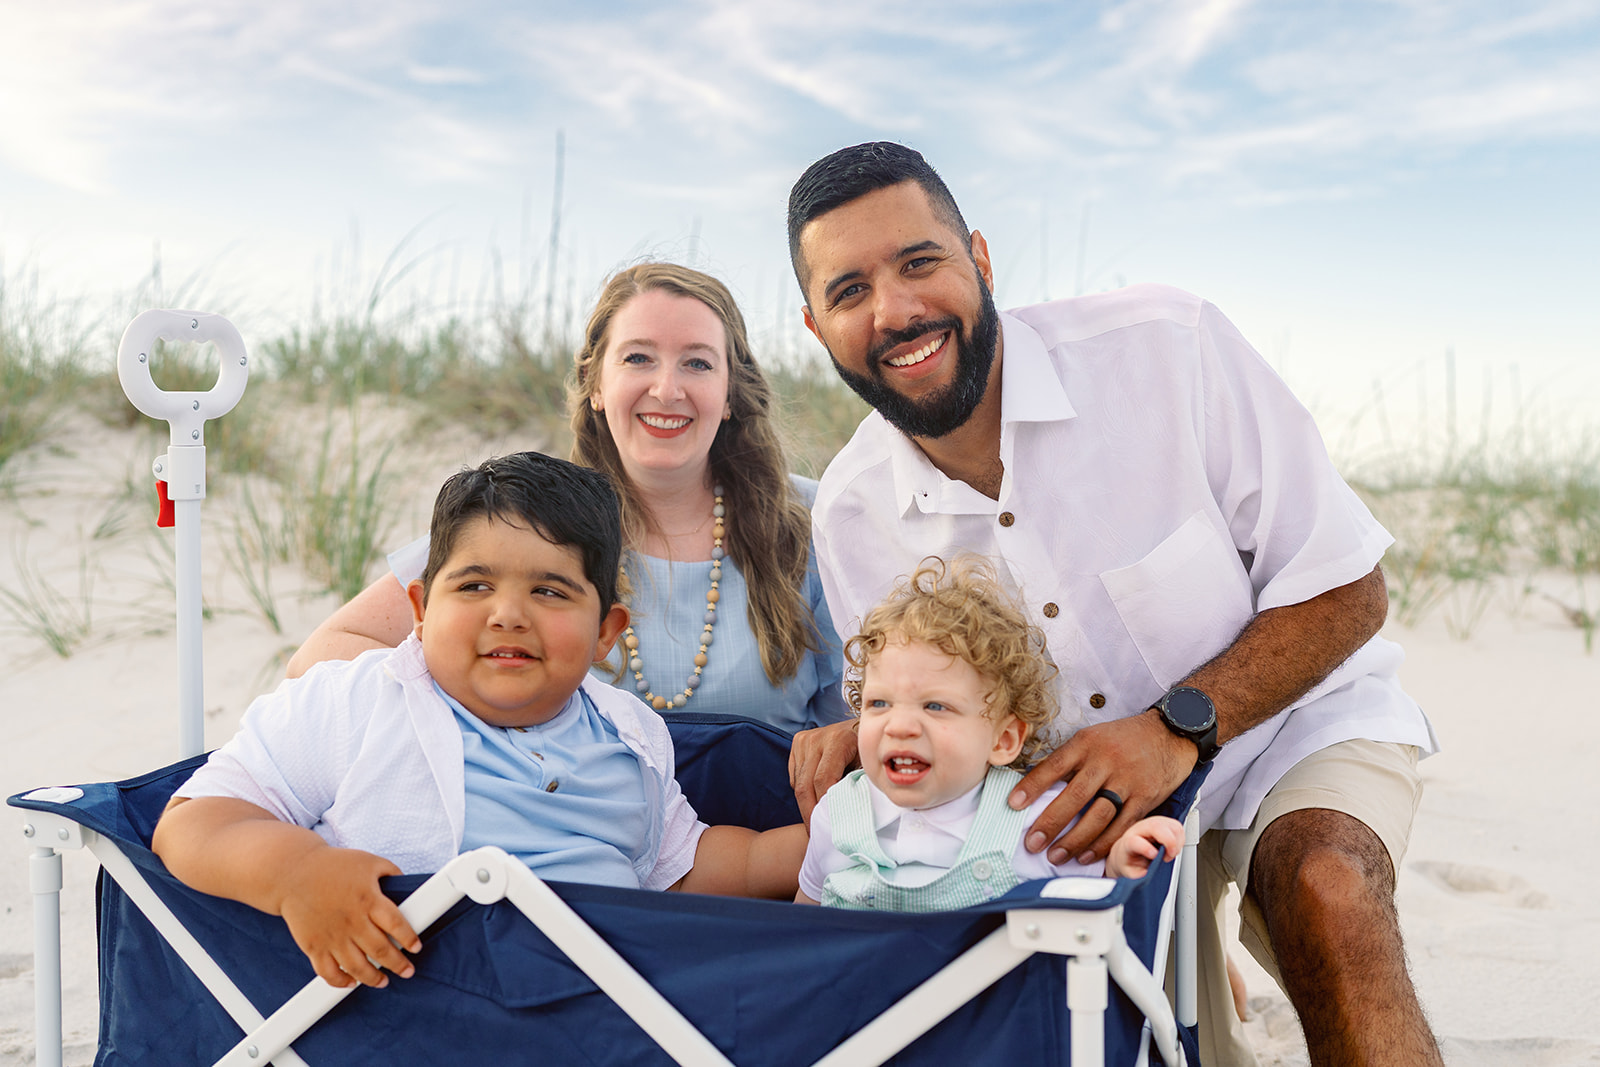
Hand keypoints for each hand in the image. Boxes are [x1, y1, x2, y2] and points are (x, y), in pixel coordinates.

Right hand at [275, 847, 421, 988]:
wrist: (293, 873)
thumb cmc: (333, 865)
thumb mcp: (369, 861)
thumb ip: (391, 872)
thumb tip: (407, 884)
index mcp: (368, 899)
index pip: (396, 925)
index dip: (409, 939)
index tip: (416, 947)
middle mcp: (352, 921)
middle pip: (380, 951)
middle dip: (398, 965)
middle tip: (407, 971)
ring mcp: (332, 936)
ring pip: (357, 967)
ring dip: (373, 978)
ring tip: (384, 982)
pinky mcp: (314, 945)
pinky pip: (328, 972)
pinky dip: (340, 982)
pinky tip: (351, 982)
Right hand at [788, 720, 859, 826]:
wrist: (861, 726)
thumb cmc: (868, 752)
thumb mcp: (867, 767)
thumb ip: (858, 786)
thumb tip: (849, 817)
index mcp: (838, 741)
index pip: (823, 780)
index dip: (822, 806)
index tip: (826, 827)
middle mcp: (817, 738)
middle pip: (805, 784)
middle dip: (808, 812)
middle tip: (813, 833)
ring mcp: (805, 739)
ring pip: (798, 781)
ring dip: (805, 804)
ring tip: (813, 822)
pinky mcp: (797, 742)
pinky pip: (795, 775)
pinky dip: (802, 791)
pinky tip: (812, 802)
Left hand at [1009, 709, 1194, 863]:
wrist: (1170, 734)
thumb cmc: (1126, 738)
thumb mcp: (1093, 737)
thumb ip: (1070, 759)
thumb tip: (1039, 784)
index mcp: (1087, 743)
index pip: (1054, 766)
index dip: (1032, 786)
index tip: (1013, 804)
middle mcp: (1106, 761)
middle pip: (1074, 796)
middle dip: (1050, 823)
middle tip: (1032, 843)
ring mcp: (1127, 781)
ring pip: (1097, 816)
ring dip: (1074, 840)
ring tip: (1056, 855)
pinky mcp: (1145, 799)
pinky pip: (1121, 827)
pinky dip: (1103, 844)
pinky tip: (1086, 855)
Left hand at [1106, 816, 1186, 878]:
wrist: (1128, 850)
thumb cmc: (1129, 859)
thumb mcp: (1130, 871)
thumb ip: (1137, 874)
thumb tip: (1147, 874)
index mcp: (1129, 842)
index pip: (1135, 841)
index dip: (1146, 848)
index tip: (1154, 856)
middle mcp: (1141, 829)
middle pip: (1157, 826)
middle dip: (1169, 843)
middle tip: (1167, 857)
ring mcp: (1154, 823)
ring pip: (1172, 826)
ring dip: (1176, 843)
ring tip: (1170, 854)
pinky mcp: (1165, 823)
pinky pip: (1178, 828)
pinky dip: (1180, 840)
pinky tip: (1173, 848)